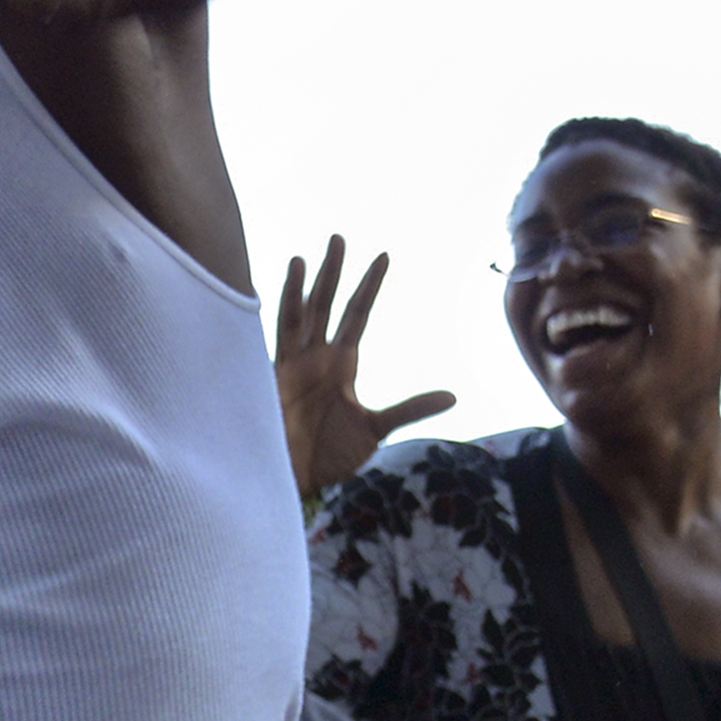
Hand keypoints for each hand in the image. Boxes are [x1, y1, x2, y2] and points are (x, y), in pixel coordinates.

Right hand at [273, 237, 448, 503]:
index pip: (357, 313)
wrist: (297, 482)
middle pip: (325, 304)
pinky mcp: (273, 380)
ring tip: (304, 258)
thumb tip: (453, 396)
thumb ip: (409, 409)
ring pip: (297, 315)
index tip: (383, 255)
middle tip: (340, 237)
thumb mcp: (376, 430)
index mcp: (342, 364)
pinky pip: (274, 342)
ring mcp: (292, 365)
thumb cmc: (330, 457)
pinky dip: (274, 318)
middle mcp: (315, 357)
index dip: (369, 285)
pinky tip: (267, 293)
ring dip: (299, 288)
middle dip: (333, 271)